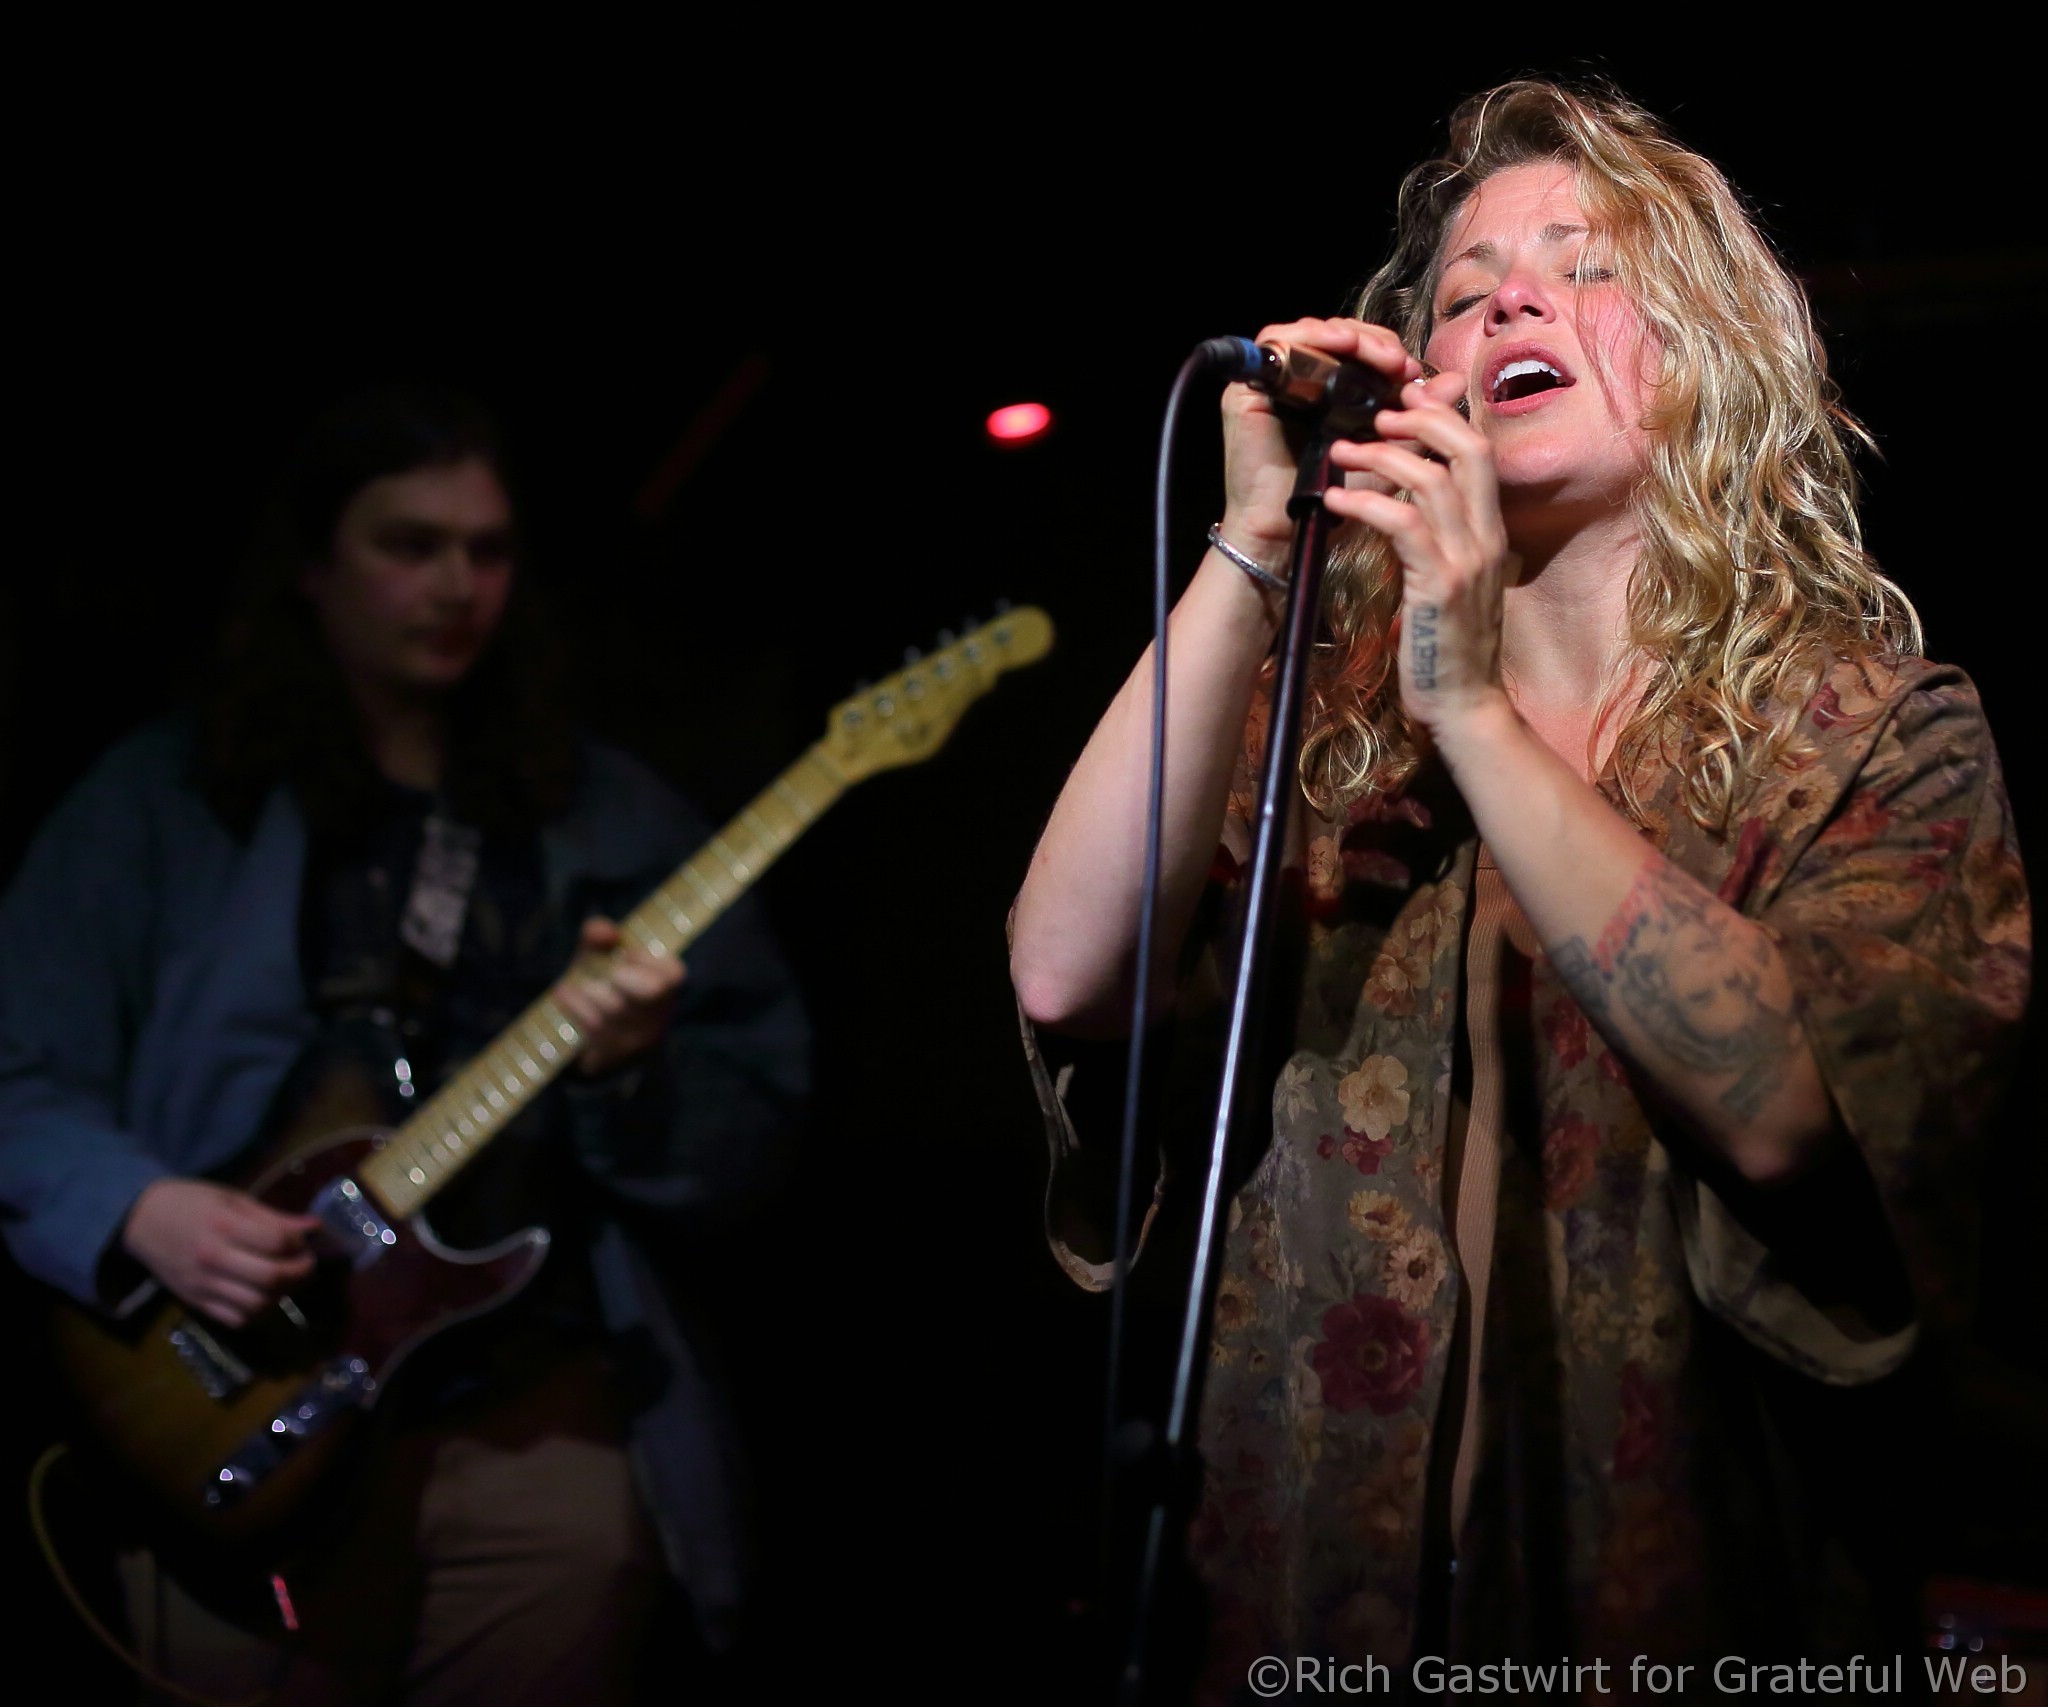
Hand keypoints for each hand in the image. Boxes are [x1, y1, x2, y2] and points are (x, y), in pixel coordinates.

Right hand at [122, 1179, 320, 1326]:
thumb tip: (315, 1227)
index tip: (303, 1240)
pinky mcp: (195, 1302)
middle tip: (305, 1263)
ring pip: (257, 1304)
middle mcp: (212, 1258)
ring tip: (286, 1279)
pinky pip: (236, 1320)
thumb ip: (273, 1217)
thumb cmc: (191, 1203)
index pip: (277, 1241)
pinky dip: (258, 1311)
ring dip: (282, 1294)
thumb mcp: (233, 1200)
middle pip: (271, 1277)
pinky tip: (263, 1295)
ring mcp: (202, 1285)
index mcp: (222, 1225)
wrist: (140, 1220)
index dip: (299, 1242)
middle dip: (300, 1272)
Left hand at [554, 916, 685, 1077]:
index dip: (651, 960)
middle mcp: (657, 1017)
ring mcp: (637, 1041)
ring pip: (617, 1010)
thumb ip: (598, 938)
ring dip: (590, 992)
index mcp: (664, 992)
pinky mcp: (613, 1057)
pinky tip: (563, 993)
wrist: (585, 1046)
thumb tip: (604, 931)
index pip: (673, 974)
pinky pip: (596, 1029)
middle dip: (628, 977)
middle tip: (612, 973)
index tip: (626, 952)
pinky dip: (576, 1007)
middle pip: (652, 991)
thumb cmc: (598, 990)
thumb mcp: (597, 961)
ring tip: (572, 985)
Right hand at [1220, 317, 1424, 555]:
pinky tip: (1342, 347)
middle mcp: (1297, 380)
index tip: (1410, 372)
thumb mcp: (1386, 452)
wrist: (1289, 530)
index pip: (1357, 349)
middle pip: (1336, 334)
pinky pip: (1277, 343)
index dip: (1385, 350)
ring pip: (1311, 331)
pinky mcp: (1249, 388)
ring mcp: (1270, 382)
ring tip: (1378, 356)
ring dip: (1349, 335)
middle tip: (1398, 363)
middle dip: (1372, 341)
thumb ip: (1418, 418)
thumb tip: (1454, 382)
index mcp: (1327, 389)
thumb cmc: (1332, 497)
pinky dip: (1312, 336)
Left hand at [1324, 370, 1513, 735]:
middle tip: (1377, 414)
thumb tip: (1412, 508)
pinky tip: (1334, 500)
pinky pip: (1402, 526)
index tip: (1406, 403)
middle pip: (1467, 449)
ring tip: (1340, 451)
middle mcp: (1486, 539)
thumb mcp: (1451, 583)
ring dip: (1382, 457)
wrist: (1464, 706)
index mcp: (1491, 533)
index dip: (1444, 419)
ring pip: (1432, 481)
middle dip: (1421, 420)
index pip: (1479, 453)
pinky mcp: (1439, 587)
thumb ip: (1440, 541)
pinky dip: (1365, 505)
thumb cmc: (1447, 648)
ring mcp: (1466, 562)